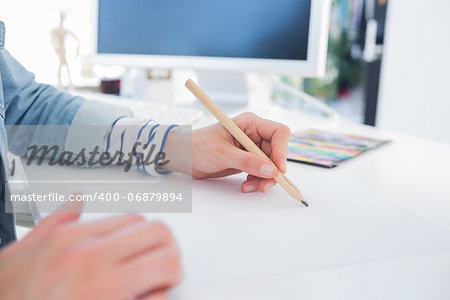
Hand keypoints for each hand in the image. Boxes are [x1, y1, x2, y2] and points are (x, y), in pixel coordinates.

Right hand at [0, 201, 181, 299]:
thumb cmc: (11, 291)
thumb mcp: (26, 250)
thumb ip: (56, 220)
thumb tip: (77, 200)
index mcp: (71, 239)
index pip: (134, 219)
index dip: (146, 232)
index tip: (146, 243)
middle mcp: (88, 259)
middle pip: (158, 233)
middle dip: (168, 245)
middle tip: (166, 258)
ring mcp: (101, 289)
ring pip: (166, 263)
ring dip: (171, 271)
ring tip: (163, 279)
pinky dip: (159, 298)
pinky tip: (149, 297)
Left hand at [164, 112, 290, 192]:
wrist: (184, 156)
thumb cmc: (198, 146)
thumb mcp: (222, 154)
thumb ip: (247, 162)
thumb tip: (270, 170)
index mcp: (250, 124)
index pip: (279, 132)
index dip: (282, 150)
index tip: (278, 168)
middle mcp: (254, 134)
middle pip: (277, 152)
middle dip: (272, 170)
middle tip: (264, 185)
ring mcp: (252, 148)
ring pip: (271, 165)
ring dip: (264, 179)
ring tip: (249, 186)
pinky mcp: (248, 160)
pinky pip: (261, 172)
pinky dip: (257, 181)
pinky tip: (245, 185)